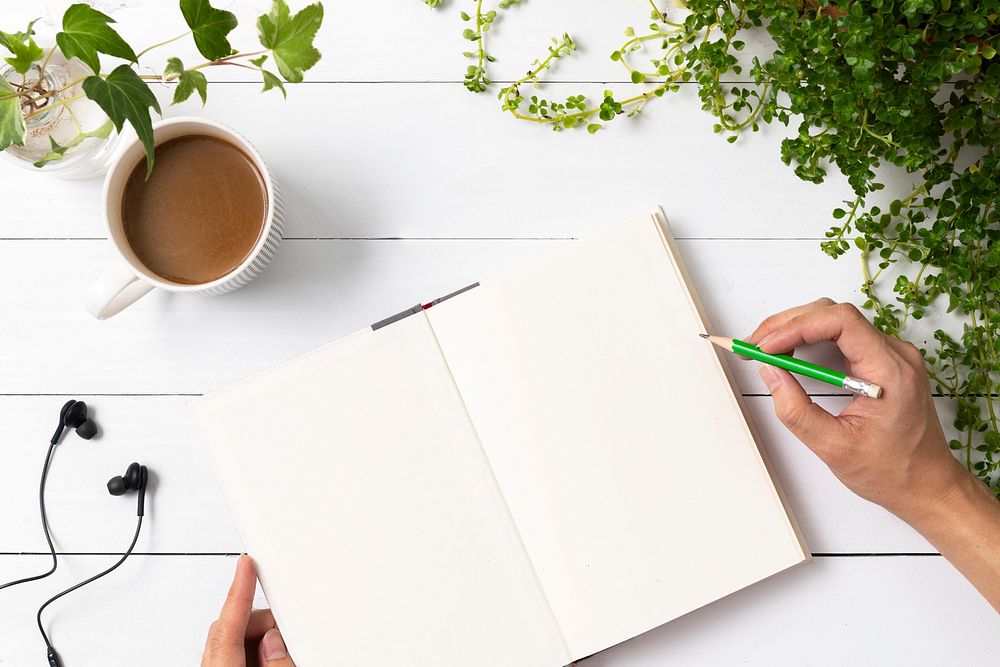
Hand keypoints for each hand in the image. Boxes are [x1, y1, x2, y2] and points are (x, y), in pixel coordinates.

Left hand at [202, 555, 294, 666]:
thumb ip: (277, 663)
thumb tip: (276, 642)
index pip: (227, 624)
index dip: (240, 589)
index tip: (246, 563)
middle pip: (232, 627)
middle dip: (263, 624)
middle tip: (288, 638)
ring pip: (236, 638)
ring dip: (261, 640)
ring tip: (283, 658)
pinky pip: (236, 653)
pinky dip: (256, 652)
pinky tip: (272, 663)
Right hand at [749, 298, 999, 611]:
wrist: (927, 485)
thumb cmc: (893, 471)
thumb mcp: (835, 447)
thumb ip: (796, 410)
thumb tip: (771, 373)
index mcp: (890, 370)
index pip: (840, 321)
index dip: (796, 327)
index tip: (766, 346)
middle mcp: (895, 354)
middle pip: (833, 314)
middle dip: (787, 325)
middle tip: (753, 346)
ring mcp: (890, 355)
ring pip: (835, 320)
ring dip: (795, 329)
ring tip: (764, 348)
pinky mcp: (881, 362)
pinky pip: (842, 335)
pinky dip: (810, 339)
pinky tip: (789, 353)